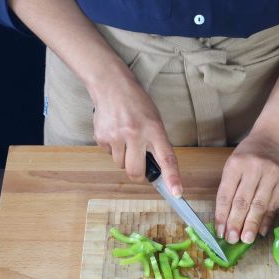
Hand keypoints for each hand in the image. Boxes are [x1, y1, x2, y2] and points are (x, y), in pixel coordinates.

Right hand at [90, 72, 182, 195]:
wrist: (111, 86)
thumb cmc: (137, 104)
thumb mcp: (154, 120)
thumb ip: (156, 143)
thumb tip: (157, 170)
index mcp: (154, 129)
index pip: (166, 158)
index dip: (172, 178)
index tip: (177, 193)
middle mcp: (135, 134)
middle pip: (136, 171)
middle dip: (138, 174)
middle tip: (139, 164)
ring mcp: (116, 136)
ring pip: (120, 165)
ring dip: (124, 158)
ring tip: (125, 138)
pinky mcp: (101, 137)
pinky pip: (108, 155)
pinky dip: (112, 149)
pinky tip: (115, 133)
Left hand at [215, 130, 278, 243]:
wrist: (273, 139)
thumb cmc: (248, 154)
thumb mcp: (233, 165)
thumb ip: (229, 189)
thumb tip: (225, 219)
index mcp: (236, 164)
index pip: (226, 194)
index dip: (222, 215)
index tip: (219, 231)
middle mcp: (254, 169)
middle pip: (243, 201)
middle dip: (236, 223)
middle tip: (231, 239)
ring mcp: (271, 175)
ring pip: (259, 205)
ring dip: (251, 225)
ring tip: (246, 239)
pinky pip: (274, 205)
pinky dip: (266, 220)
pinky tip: (260, 231)